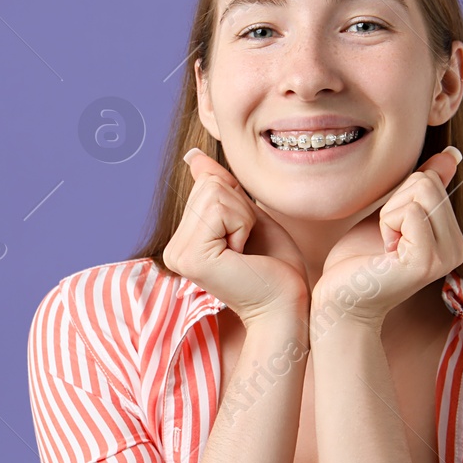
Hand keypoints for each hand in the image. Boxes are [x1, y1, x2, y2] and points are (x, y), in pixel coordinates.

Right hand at [163, 148, 309, 325]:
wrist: (288, 306)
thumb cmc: (276, 267)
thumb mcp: (247, 217)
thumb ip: (221, 189)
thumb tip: (193, 156)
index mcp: (184, 242)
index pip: (207, 184)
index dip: (239, 203)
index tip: (246, 240)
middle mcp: (174, 250)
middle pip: (209, 185)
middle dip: (241, 209)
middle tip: (248, 247)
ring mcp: (179, 255)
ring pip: (215, 193)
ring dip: (244, 217)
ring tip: (245, 252)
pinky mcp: (192, 258)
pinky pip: (221, 208)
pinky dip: (243, 225)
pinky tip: (243, 256)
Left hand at [315, 146, 462, 327]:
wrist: (341, 300)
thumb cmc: (360, 260)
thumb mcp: (393, 214)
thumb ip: (423, 187)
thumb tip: (451, 154)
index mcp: (453, 237)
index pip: (431, 180)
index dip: (398, 197)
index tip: (390, 232)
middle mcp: (458, 248)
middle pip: (427, 182)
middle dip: (394, 203)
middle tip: (385, 239)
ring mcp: (446, 257)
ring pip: (420, 191)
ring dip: (389, 214)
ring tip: (385, 246)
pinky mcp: (427, 261)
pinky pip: (409, 211)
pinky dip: (386, 224)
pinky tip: (384, 253)